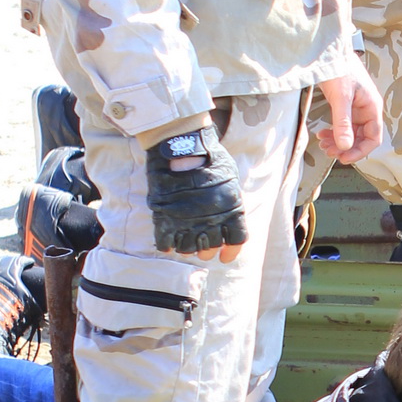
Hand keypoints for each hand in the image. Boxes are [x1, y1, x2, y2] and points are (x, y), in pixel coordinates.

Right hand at [144, 127, 245, 261]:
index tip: (224, 257)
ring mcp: (188, 222)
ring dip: (187, 246)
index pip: (236, 241)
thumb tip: (228, 212)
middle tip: (201, 242)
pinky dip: (167, 244)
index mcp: (232, 211)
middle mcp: (212, 221)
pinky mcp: (165, 219)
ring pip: (188, 249)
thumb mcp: (229, 177)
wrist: (182, 145)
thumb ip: (230, 198)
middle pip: (210, 248)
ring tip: (184, 237)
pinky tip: (168, 239)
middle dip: (206, 249)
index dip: (230, 252)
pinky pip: (166, 243)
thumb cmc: (209, 156)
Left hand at [316, 71, 383, 165]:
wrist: (328, 50)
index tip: (344, 158)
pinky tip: (322, 134)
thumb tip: (345, 146)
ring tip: (324, 144)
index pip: (373, 138)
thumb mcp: (340, 97)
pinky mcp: (345, 104)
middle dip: (346, 147)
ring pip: (350, 132)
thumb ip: (343, 123)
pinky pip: (342, 124)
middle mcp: (367, 109)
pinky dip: (334, 132)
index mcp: (372, 107)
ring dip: (338, 141)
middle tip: (329, 152)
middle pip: (361, 137)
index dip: (360, 151)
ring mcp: (356, 107)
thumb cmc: (339, 68)